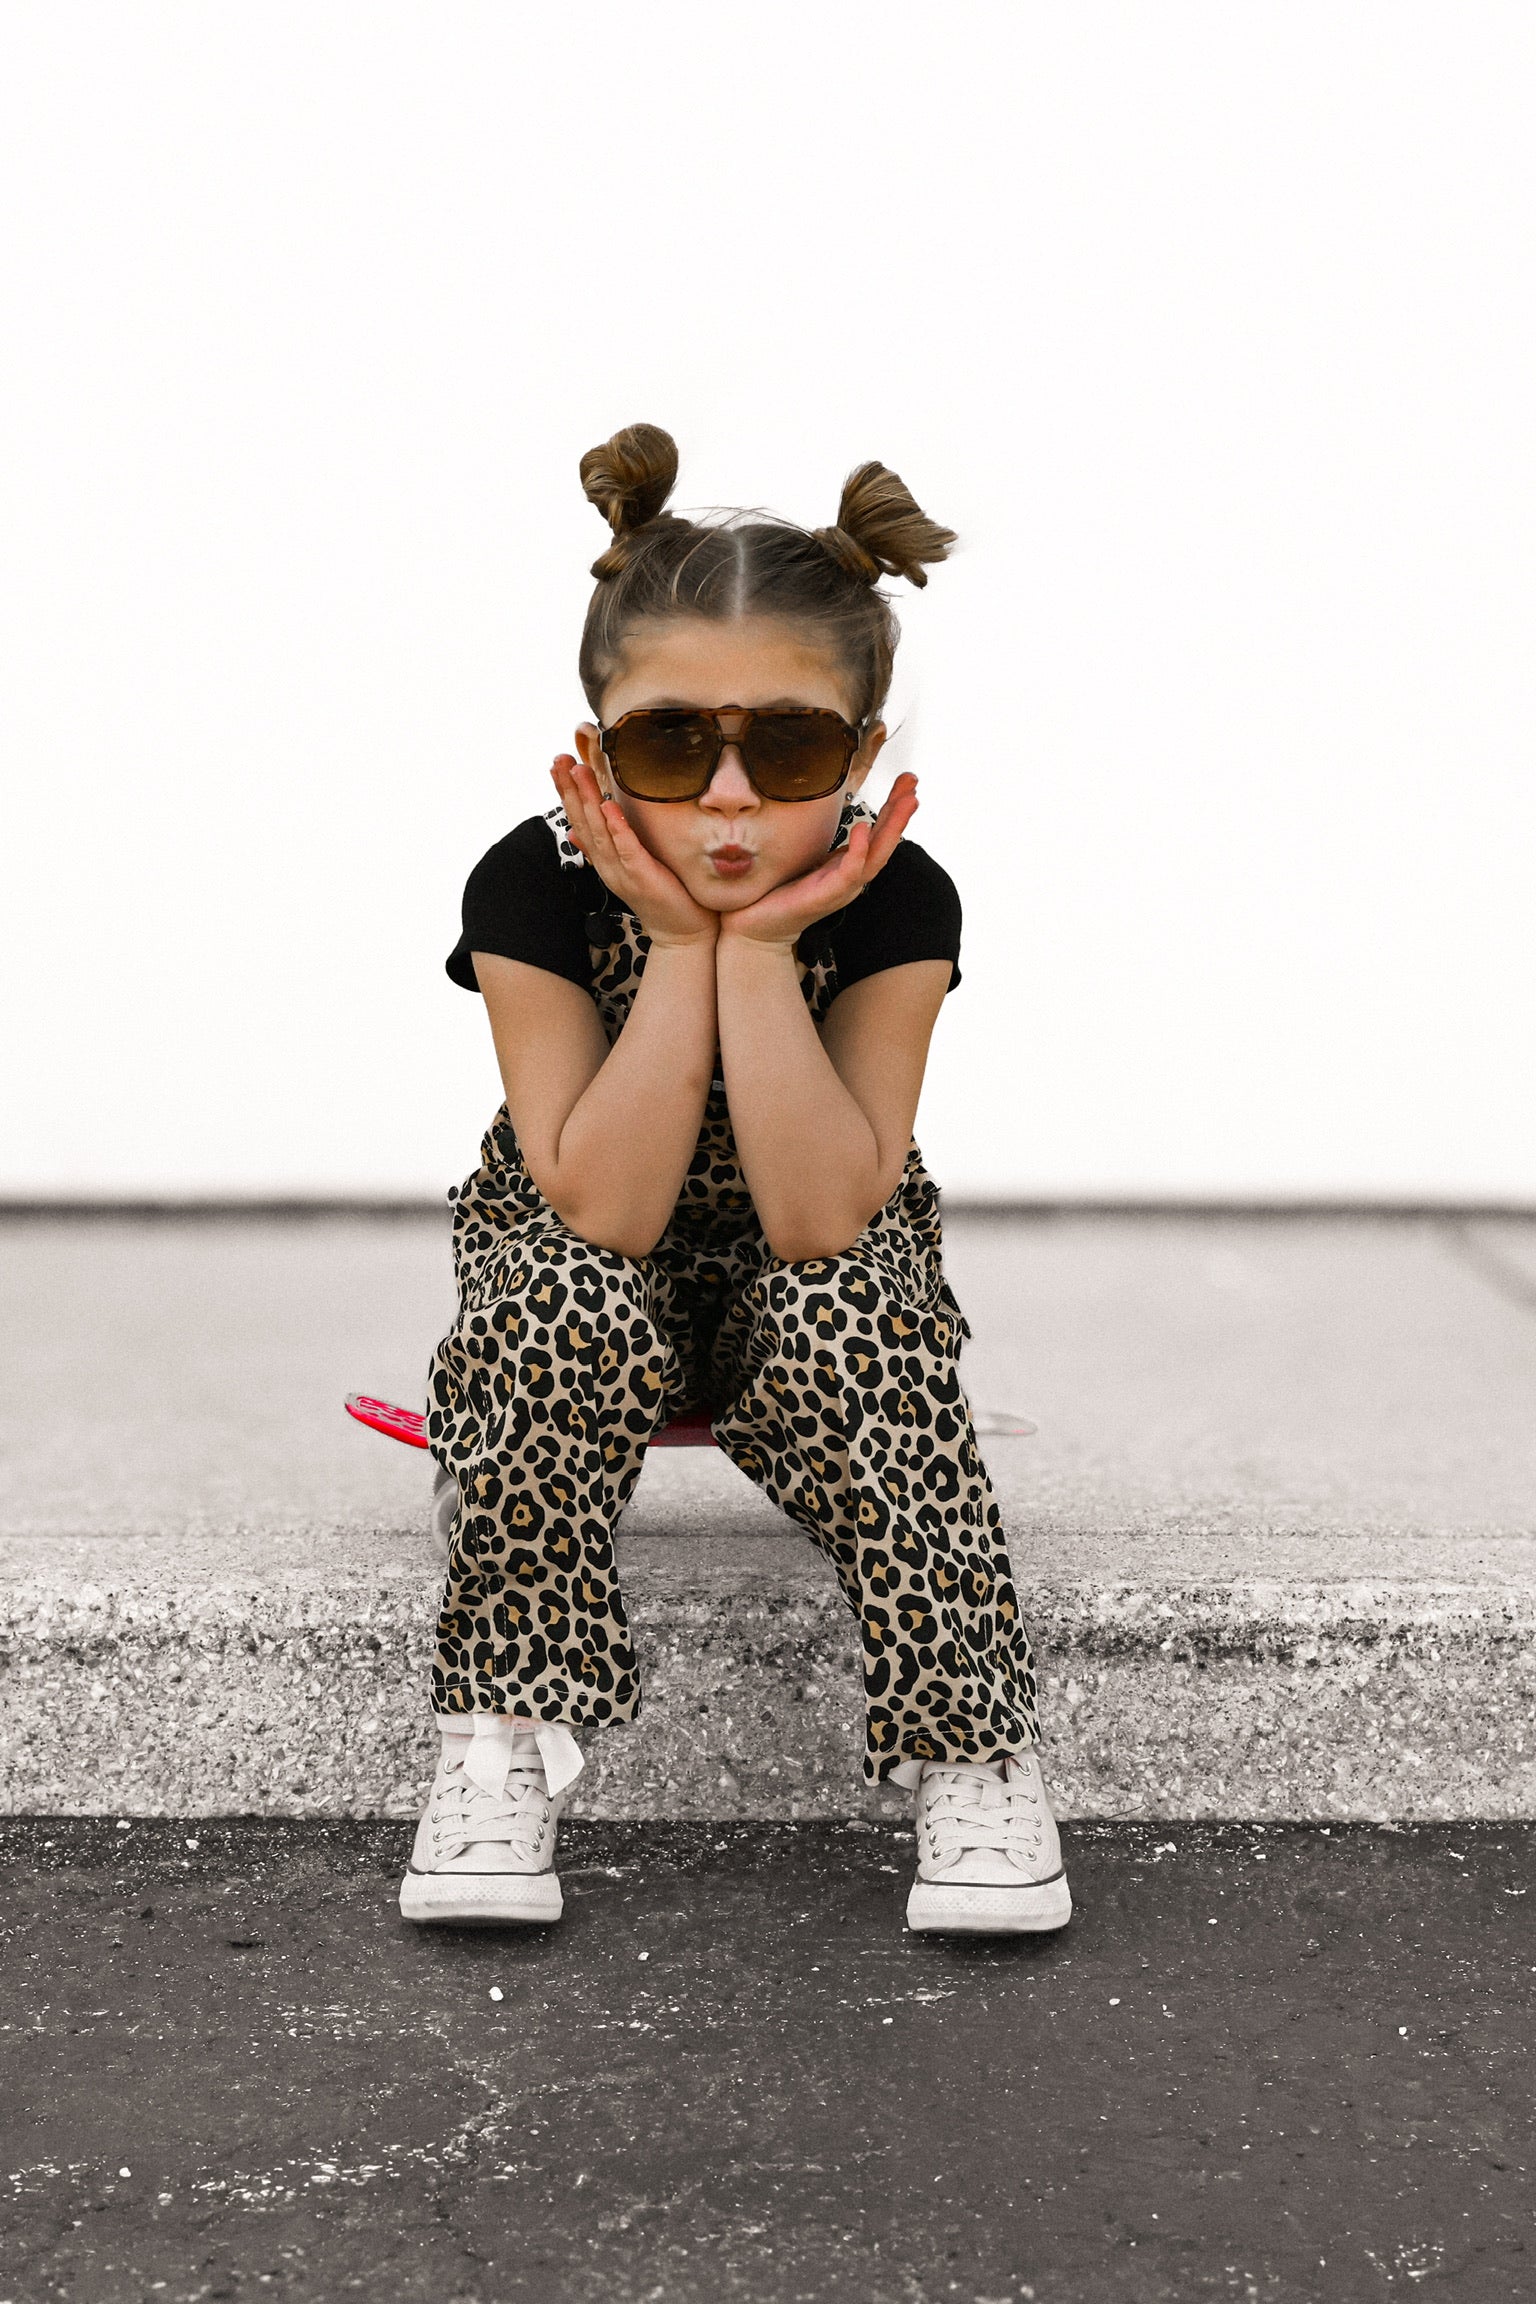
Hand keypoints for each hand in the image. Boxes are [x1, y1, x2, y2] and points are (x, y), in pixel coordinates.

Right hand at [551, 756, 717, 947]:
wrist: (680, 934)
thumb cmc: (660, 897)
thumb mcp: (627, 868)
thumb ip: (602, 848)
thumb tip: (573, 831)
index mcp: (603, 860)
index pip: (579, 820)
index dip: (567, 792)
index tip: (557, 764)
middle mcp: (607, 865)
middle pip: (583, 821)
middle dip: (570, 789)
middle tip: (560, 759)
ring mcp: (623, 872)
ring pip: (600, 831)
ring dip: (589, 799)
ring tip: (579, 771)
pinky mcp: (643, 877)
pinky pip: (627, 849)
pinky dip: (617, 827)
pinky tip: (609, 806)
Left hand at [718, 774, 919, 949]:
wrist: (756, 928)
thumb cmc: (778, 892)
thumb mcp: (805, 858)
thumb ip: (821, 840)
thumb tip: (820, 807)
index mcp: (848, 865)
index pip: (877, 833)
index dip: (892, 807)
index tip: (907, 781)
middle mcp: (851, 877)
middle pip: (884, 842)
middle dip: (900, 812)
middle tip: (913, 785)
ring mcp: (841, 888)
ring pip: (876, 856)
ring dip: (892, 828)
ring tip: (905, 802)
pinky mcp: (824, 896)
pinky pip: (848, 873)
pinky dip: (858, 851)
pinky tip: (863, 829)